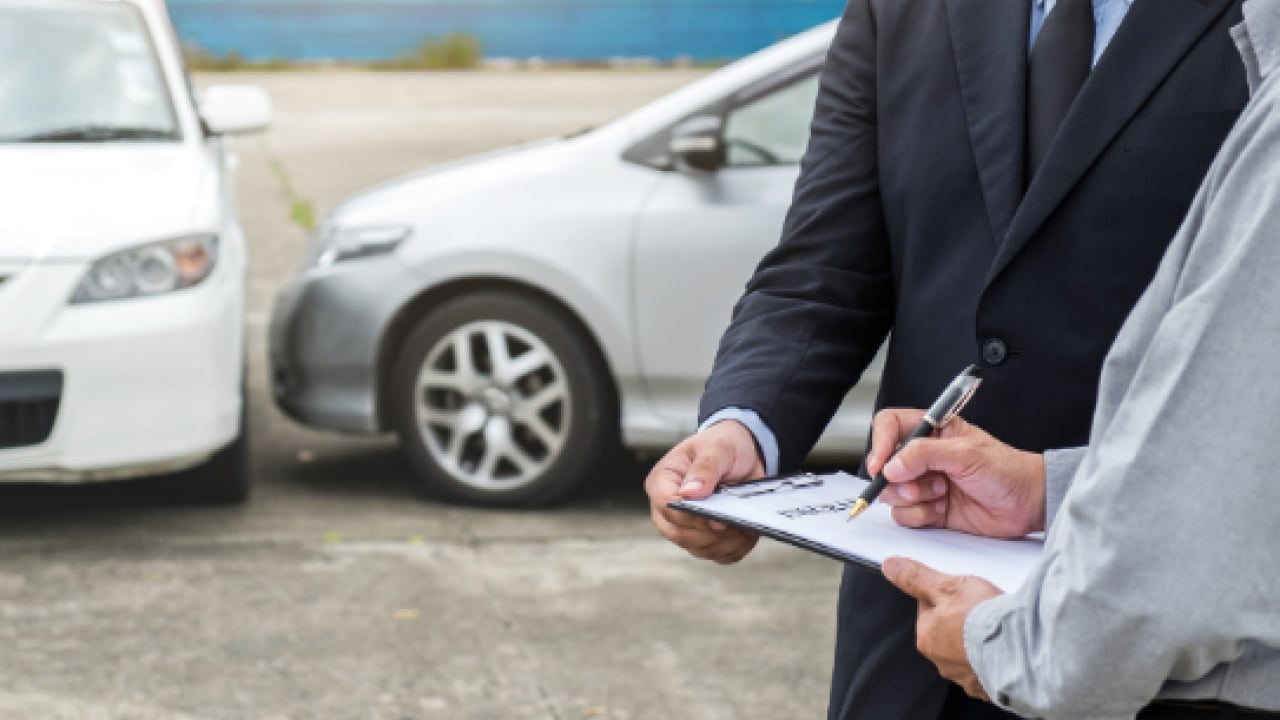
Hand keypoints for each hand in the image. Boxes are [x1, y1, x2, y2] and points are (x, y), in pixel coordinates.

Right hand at [645, 421, 764, 563]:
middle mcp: (667, 508)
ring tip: (744, 524)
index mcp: (662, 481)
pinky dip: (735, 548)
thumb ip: (704, 468)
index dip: (691, 516)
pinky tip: (746, 532)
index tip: (717, 518)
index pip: (667, 506)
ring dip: (725, 542)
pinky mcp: (704, 538)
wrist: (743, 454)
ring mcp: (684, 526)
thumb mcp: (717, 447)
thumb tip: (690, 493)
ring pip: (699, 549)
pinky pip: (717, 555)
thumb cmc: (724, 446)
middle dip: (710, 533)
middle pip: (680, 534)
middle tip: (735, 522)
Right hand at [868, 409, 1046, 538]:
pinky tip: (942, 509)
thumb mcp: (966, 454)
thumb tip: (892, 465)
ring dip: (913, 499)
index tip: (881, 466)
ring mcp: (924, 483)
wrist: (1028, 504)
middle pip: (884, 466)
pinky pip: (904, 515)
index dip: (880, 444)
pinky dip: (920, 516)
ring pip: (891, 493)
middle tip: (920, 485)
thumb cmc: (1007, 470)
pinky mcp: (928, 509)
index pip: (889, 426)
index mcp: (931, 431)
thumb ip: (925, 454)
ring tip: (941, 494)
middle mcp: (923, 456)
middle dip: (898, 480)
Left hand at [883, 557, 1000, 700]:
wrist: (1020, 649)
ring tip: (995, 626)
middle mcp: (942, 662)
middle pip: (947, 632)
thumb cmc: (983, 619)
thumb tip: (891, 567)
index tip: (958, 591)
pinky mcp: (989, 687)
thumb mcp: (947, 587)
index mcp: (927, 639)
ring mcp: (966, 677)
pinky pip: (988, 668)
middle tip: (980, 607)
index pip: (928, 610)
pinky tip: (1005, 646)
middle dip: (961, 620)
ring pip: (967, 652)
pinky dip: (994, 658)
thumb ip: (917, 578)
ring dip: (977, 641)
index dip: (944, 596)